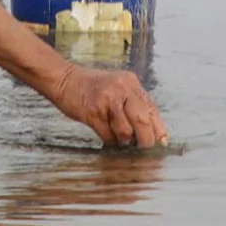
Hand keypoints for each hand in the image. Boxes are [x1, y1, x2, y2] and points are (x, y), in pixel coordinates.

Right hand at [51, 66, 169, 147]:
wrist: (63, 79)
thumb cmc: (91, 86)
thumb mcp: (117, 86)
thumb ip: (132, 102)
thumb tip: (151, 128)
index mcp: (130, 82)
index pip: (151, 108)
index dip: (159, 127)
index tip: (162, 141)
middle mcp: (121, 89)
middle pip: (142, 121)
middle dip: (145, 139)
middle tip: (143, 146)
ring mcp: (107, 100)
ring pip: (126, 131)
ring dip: (123, 139)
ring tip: (117, 135)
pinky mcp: (93, 112)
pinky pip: (108, 135)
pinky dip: (109, 139)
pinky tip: (104, 132)